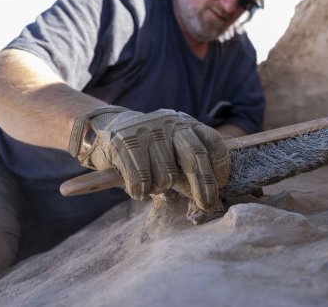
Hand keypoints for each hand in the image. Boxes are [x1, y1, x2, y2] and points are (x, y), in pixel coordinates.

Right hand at [68, 107, 229, 211]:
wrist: (105, 128)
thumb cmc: (149, 149)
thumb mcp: (172, 148)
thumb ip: (191, 165)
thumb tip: (211, 197)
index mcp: (185, 122)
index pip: (211, 142)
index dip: (220, 166)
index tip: (222, 185)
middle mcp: (169, 122)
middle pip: (195, 156)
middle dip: (204, 185)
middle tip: (208, 205)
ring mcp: (146, 130)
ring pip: (166, 176)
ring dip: (161, 189)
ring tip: (154, 184)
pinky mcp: (124, 142)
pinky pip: (142, 181)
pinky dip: (141, 192)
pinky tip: (138, 189)